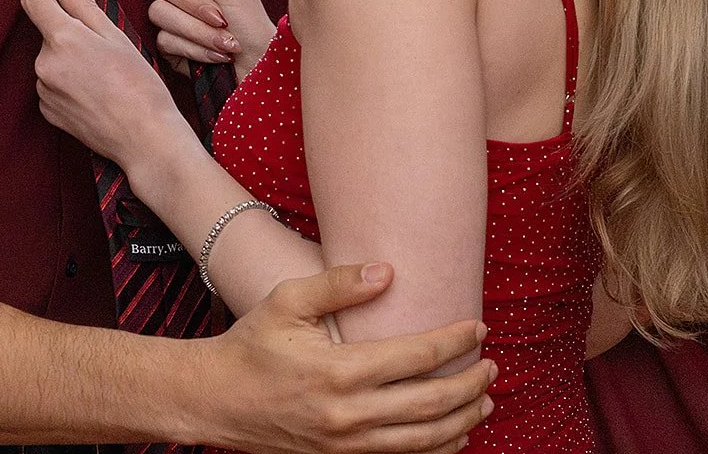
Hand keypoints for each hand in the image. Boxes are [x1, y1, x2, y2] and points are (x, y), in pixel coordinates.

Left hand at [24, 0, 194, 168]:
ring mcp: (42, 90)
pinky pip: (51, 85)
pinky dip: (67, 85)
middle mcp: (43, 64)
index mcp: (62, 39)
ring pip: (50, 59)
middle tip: (103, 51)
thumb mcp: (115, 35)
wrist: (145, 138)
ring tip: (102, 77)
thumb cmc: (139, 84)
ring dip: (68, 61)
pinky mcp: (46, 111)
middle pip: (46, 32)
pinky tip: (94, 95)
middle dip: (68, 34)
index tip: (66, 2)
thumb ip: (81, 3)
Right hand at [143, 0, 277, 80]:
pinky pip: (164, 40)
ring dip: (198, 30)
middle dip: (189, 0)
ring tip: (226, 40)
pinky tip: (217, 55)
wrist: (258, 66)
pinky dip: (196, 48)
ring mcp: (167, 16)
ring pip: (157, 12)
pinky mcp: (165, 45)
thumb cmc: (250, 22)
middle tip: (220, 17)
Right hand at [199, 263, 494, 453]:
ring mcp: (346, 444)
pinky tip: (454, 434)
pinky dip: (436, 449)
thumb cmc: (252, 342)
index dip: (454, 341)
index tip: (478, 327)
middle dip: (470, 384)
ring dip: (462, 420)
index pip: (416, 356)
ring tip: (486, 399)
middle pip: (431, 403)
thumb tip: (388, 272)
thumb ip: (339, 284)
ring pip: (423, 440)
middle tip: (491, 364)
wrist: (216, 399)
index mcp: (339, 371)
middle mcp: (349, 414)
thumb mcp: (288, 300)